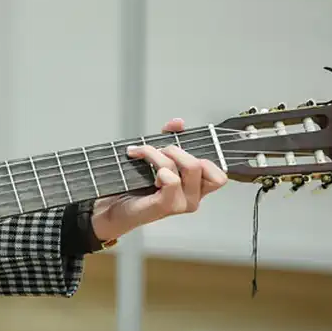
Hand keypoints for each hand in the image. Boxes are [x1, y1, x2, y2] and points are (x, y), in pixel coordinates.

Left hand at [93, 118, 227, 238]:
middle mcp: (193, 197)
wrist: (113, 207)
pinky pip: (173, 180)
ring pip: (188, 167)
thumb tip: (178, 123)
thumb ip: (169, 138)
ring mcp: (181, 204)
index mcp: (195, 187)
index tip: (178, 144)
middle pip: (201, 164)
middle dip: (175, 149)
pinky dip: (160, 170)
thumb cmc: (134, 185)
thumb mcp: (156, 156)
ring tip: (142, 156)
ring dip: (160, 155)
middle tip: (156, 150)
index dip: (203, 154)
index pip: (219, 174)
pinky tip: (149, 176)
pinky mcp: (166, 206)